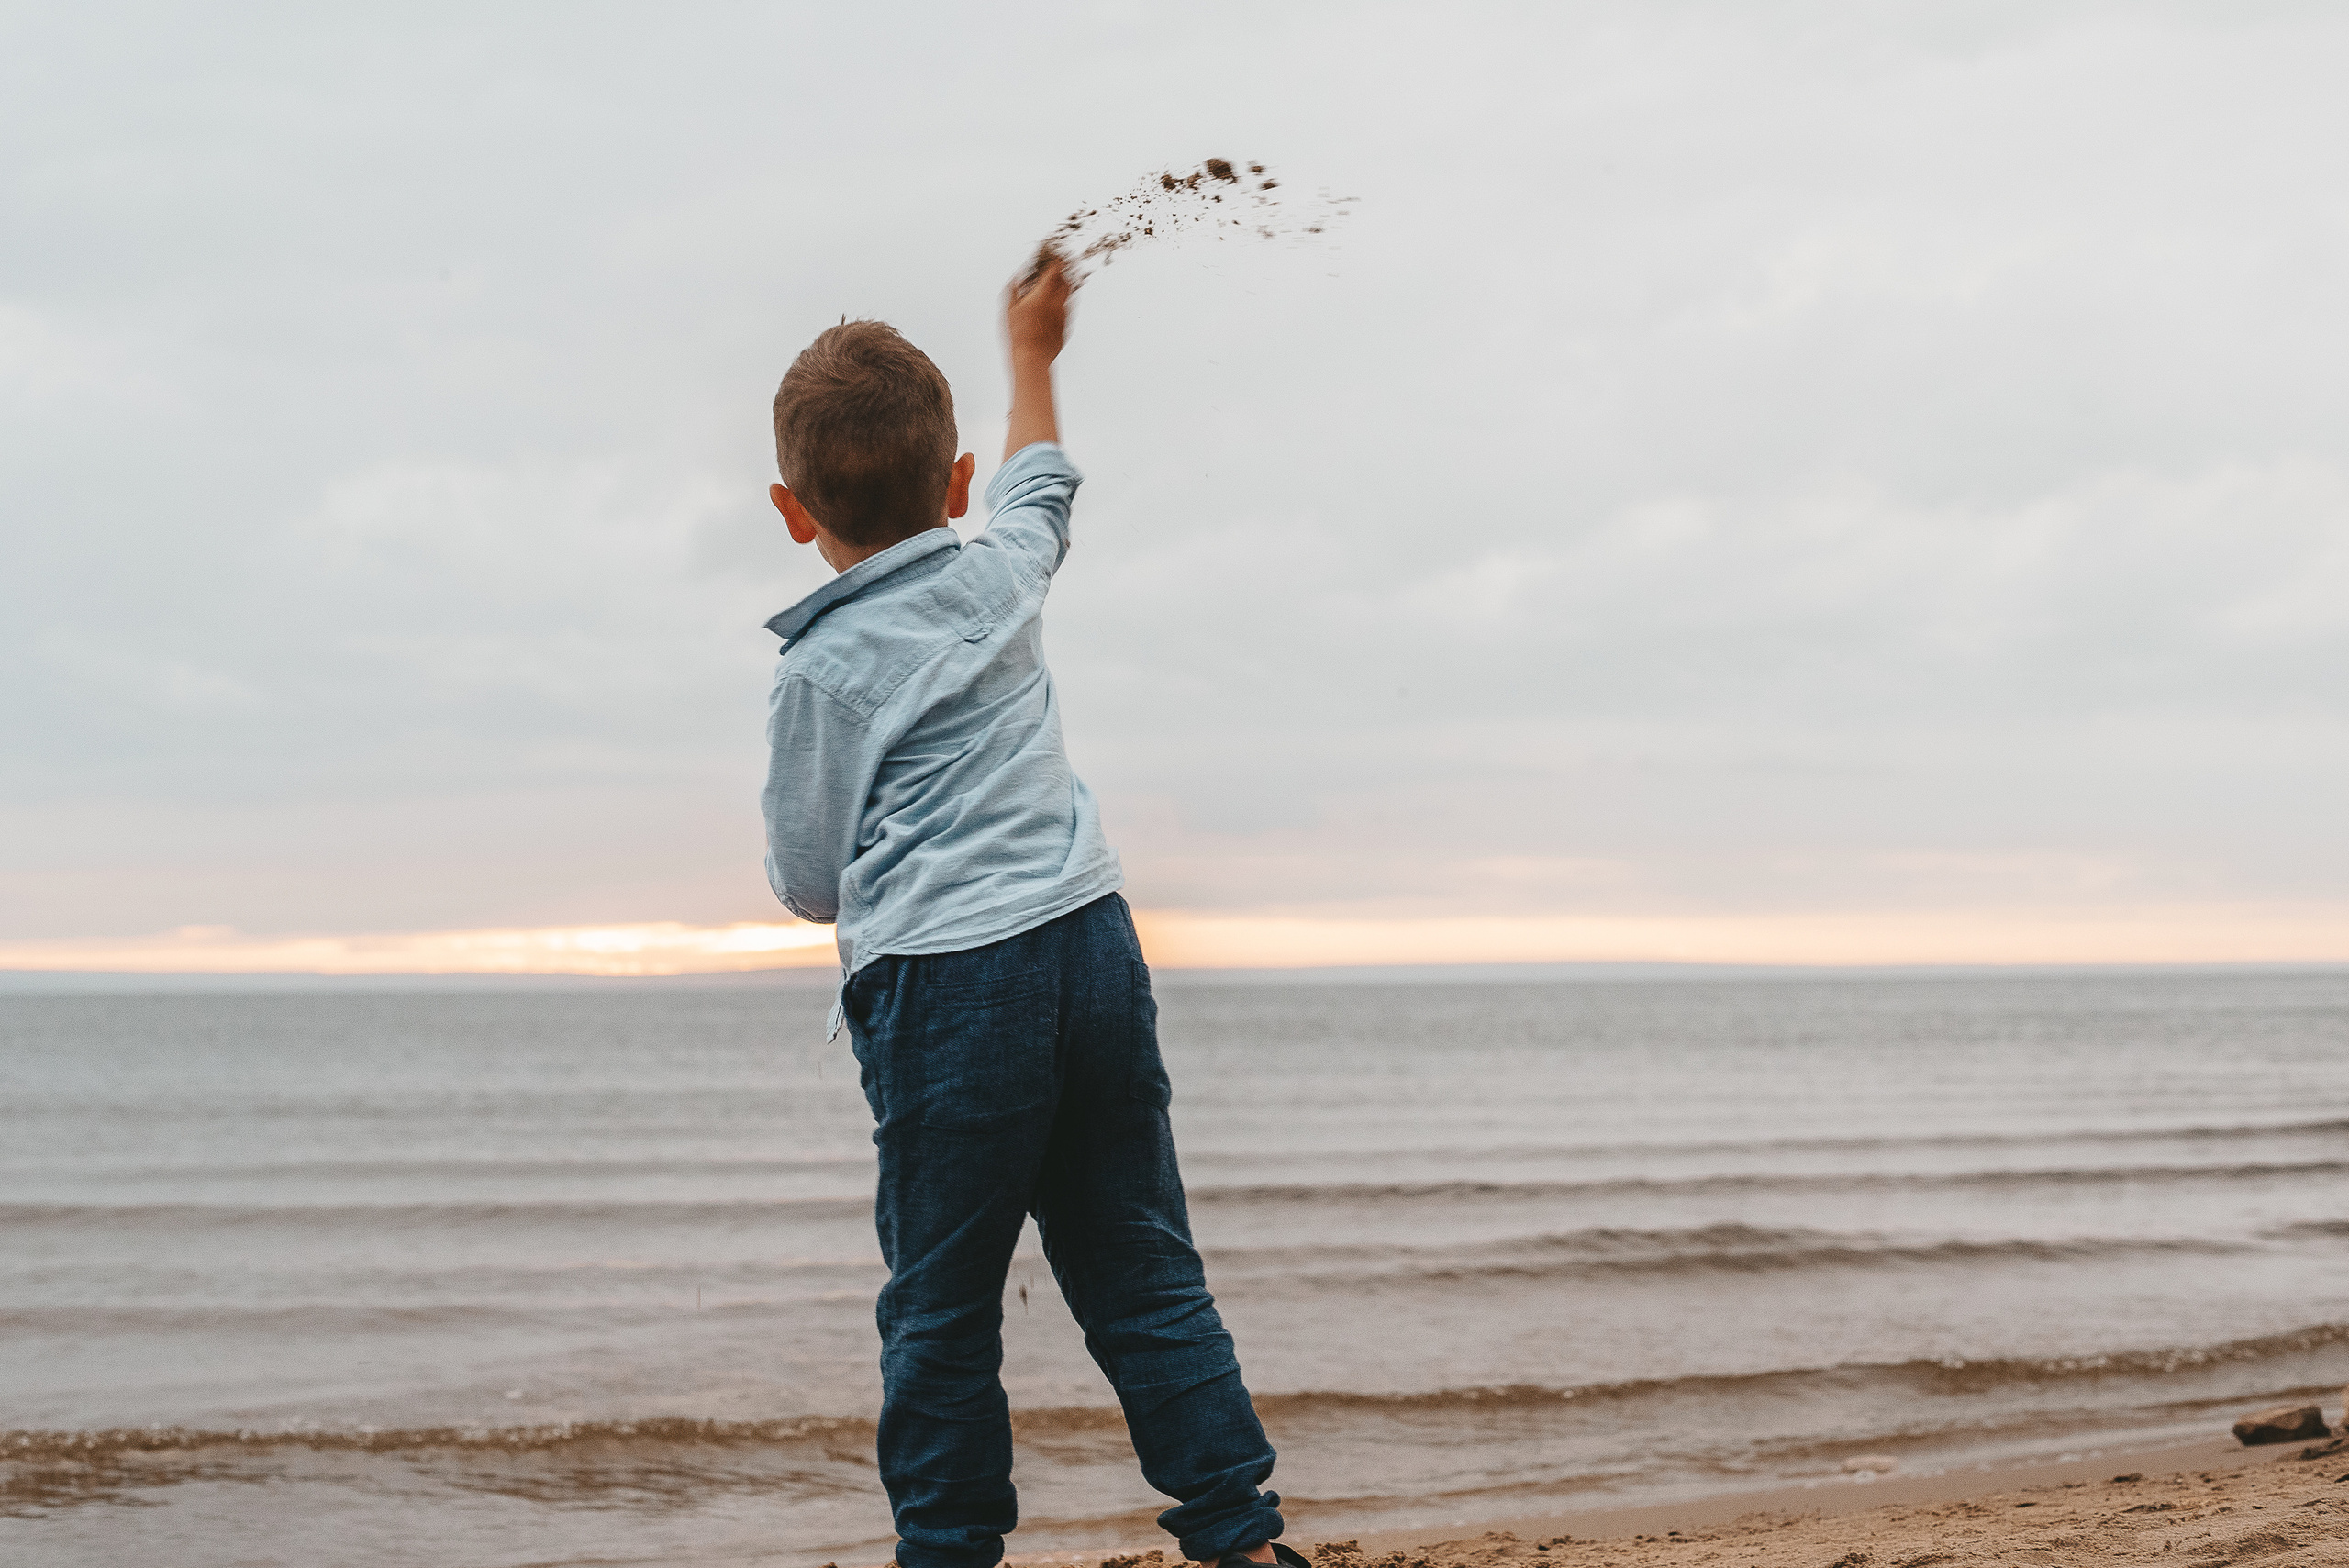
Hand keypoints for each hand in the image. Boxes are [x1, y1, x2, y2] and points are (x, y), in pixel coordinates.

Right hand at [1006, 247, 1070, 364]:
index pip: (1055, 270)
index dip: (1056, 260)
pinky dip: (1062, 302)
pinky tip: (1054, 304)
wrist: (1032, 359)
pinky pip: (1067, 309)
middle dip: (1063, 271)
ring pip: (1069, 294)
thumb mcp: (1009, 309)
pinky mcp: (1066, 326)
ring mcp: (1064, 315)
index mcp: (1042, 295)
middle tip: (1057, 267)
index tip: (1056, 255)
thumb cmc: (1018, 335)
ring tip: (1056, 284)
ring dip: (1064, 286)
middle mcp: (1057, 303)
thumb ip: (1014, 289)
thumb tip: (1018, 276)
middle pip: (1066, 280)